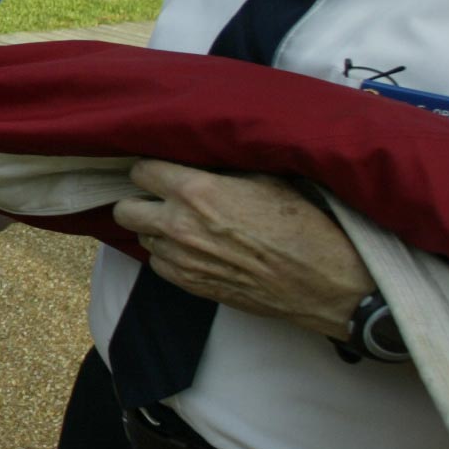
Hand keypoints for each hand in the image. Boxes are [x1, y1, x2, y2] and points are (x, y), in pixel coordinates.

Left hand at [112, 160, 374, 341]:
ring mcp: (181, 260)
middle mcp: (178, 226)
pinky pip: (159, 266)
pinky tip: (196, 250)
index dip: (151, 169)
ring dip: (157, 231)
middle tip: (162, 198)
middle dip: (140, 201)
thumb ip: (224, 170)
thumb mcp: (267, 179)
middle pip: (125, 210)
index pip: (140, 172)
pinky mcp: (191, 286)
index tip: (163, 170)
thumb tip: (205, 162)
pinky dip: (170, 257)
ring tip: (186, 226)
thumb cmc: (302, 226)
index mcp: (195, 191)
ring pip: (143, 240)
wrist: (322, 281)